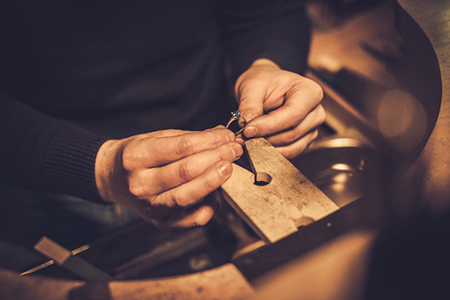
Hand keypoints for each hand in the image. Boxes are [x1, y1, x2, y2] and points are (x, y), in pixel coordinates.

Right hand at [95, 127, 242, 229]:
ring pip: (188, 197)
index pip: (180, 148)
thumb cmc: (136, 156)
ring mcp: (150, 207)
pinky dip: (209, 207)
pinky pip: (191, 220)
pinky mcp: (160, 223)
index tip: (227, 136)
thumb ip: (188, 138)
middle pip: (186, 172)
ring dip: (214, 181)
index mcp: (136, 157)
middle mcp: (140, 184)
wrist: (112, 178)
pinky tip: (216, 193)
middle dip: (216, 158)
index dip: (209, 141)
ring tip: (228, 168)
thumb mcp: (155, 138)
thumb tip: (221, 134)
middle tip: (234, 149)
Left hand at [235, 59, 325, 158]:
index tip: (248, 130)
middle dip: (265, 139)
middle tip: (241, 138)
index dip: (269, 126)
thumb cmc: (264, 81)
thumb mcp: (252, 85)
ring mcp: (311, 128)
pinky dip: (269, 153)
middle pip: (292, 134)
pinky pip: (288, 153)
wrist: (265, 87)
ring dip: (266, 149)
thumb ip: (249, 105)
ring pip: (291, 147)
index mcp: (309, 91)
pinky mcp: (303, 141)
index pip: (293, 114)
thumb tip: (246, 125)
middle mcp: (315, 111)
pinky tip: (254, 148)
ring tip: (246, 142)